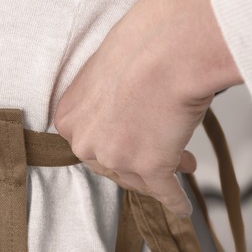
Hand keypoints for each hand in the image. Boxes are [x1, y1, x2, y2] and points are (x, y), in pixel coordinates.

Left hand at [52, 0, 242, 217]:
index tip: (130, 141)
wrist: (169, 46)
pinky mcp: (148, 168)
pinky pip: (163, 191)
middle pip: (109, 163)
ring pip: (136, 178)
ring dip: (160, 173)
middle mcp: (84, 141)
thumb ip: (106, 96)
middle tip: (159, 152)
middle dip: (136, 158)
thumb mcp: (105, 69)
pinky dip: (174, 201)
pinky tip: (181, 207)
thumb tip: (123, 103)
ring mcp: (115, 157)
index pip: (88, 142)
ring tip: (183, 163)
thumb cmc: (142, 44)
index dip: (114, 143)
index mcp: (69, 116)